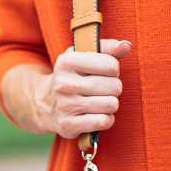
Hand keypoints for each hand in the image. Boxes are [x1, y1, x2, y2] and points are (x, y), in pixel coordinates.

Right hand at [0, 38, 130, 136]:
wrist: (44, 103)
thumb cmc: (73, 76)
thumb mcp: (84, 55)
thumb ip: (108, 48)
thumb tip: (126, 45)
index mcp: (67, 61)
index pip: (111, 65)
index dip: (113, 69)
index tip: (104, 72)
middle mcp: (64, 83)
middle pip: (114, 86)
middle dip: (114, 87)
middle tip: (102, 88)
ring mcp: (65, 106)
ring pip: (111, 105)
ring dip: (110, 104)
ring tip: (99, 101)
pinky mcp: (67, 125)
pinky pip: (103, 122)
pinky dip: (106, 119)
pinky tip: (97, 114)